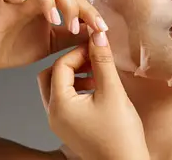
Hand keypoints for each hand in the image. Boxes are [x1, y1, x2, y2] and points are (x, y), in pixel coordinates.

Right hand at [0, 0, 107, 73]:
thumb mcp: (54, 43)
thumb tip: (100, 33)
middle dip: (71, 3)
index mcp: (47, 0)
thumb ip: (74, 35)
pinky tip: (22, 1)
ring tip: (53, 20)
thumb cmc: (18, 46)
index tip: (101, 29)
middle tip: (74, 27)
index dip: (89, 10)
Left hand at [37, 32, 149, 159]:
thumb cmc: (120, 135)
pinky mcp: (69, 128)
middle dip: (71, 63)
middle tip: (93, 58)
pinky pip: (65, 101)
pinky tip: (99, 89)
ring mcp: (60, 123)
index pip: (59, 66)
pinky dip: (78, 90)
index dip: (79, 52)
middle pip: (50, 76)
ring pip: (57, 88)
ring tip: (99, 74)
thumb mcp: (113, 92)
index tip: (97, 46)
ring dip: (75, 76)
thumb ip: (103, 61)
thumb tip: (97, 35)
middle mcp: (53, 115)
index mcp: (60, 105)